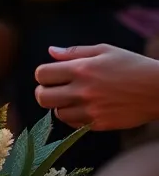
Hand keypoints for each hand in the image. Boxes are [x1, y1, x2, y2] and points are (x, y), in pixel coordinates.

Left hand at [35, 44, 158, 129]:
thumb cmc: (133, 65)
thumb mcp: (106, 51)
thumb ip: (75, 52)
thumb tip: (51, 51)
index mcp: (82, 69)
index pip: (42, 74)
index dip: (44, 74)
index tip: (53, 75)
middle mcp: (83, 90)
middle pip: (42, 97)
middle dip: (45, 92)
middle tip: (55, 89)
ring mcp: (90, 109)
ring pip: (57, 113)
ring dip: (61, 106)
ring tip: (75, 98)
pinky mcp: (98, 124)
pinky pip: (73, 124)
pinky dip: (74, 116)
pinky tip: (85, 107)